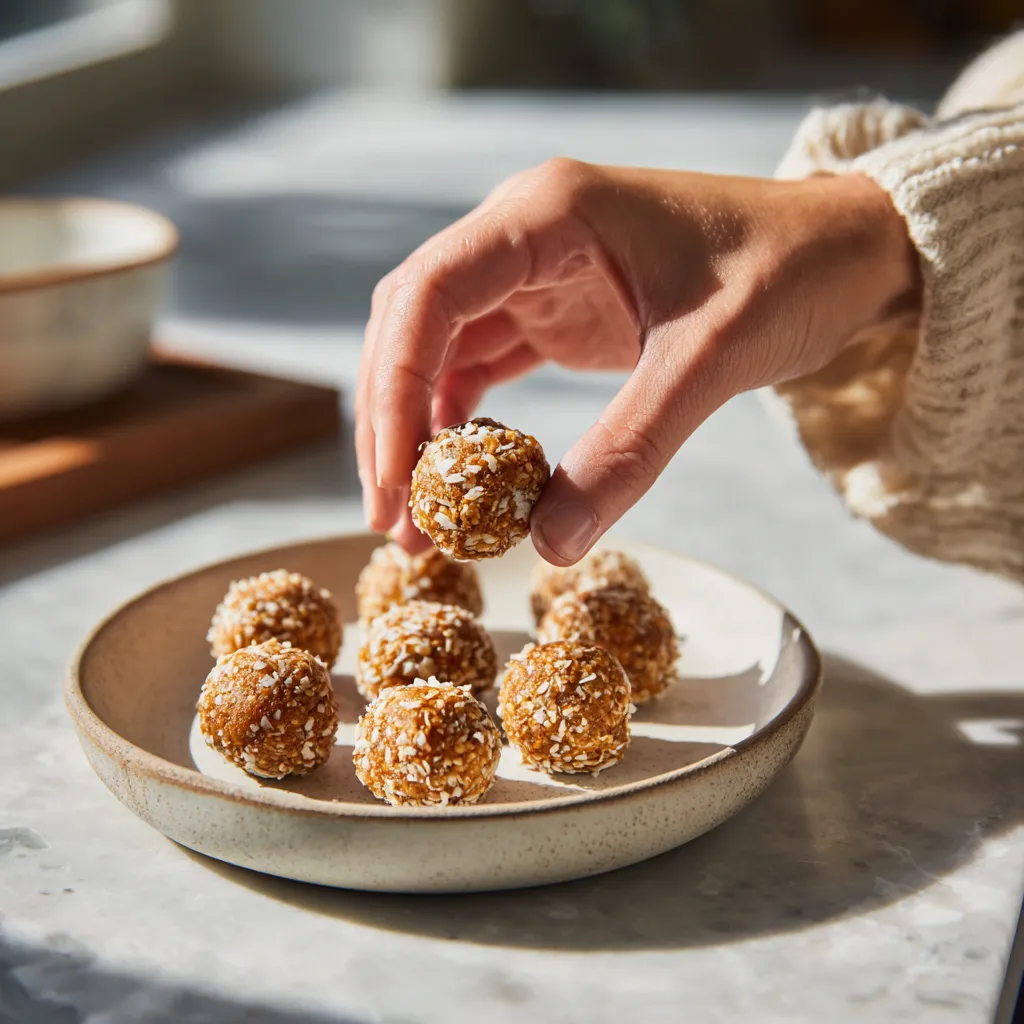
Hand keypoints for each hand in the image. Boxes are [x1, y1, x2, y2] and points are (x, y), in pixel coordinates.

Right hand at [357, 158, 917, 563]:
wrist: (844, 251)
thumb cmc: (789, 273)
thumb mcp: (710, 361)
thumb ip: (630, 450)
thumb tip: (550, 546)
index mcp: (549, 213)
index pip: (429, 294)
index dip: (395, 392)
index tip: (395, 482)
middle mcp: (523, 233)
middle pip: (413, 325)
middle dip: (392, 422)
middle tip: (393, 518)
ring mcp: (533, 272)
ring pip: (436, 352)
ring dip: (418, 432)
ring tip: (416, 518)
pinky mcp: (552, 311)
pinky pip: (481, 368)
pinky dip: (462, 425)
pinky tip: (462, 478)